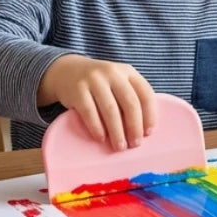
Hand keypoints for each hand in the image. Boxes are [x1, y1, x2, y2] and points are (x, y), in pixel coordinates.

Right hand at [38, 54, 155, 150]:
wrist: (66, 70)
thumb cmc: (99, 83)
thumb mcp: (117, 82)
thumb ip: (130, 97)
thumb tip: (142, 130)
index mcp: (128, 71)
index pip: (145, 94)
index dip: (149, 115)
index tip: (148, 133)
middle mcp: (112, 73)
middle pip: (130, 103)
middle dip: (134, 127)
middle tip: (134, 144)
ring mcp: (94, 80)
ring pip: (110, 110)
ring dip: (117, 132)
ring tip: (119, 146)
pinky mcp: (78, 90)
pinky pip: (90, 112)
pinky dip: (97, 127)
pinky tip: (101, 138)